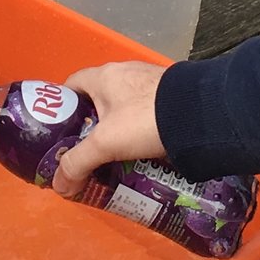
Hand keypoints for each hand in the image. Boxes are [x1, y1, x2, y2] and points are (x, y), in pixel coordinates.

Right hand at [50, 61, 168, 197]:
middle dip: (92, 126)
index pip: (71, 85)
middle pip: (97, 100)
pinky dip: (141, 130)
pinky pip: (146, 113)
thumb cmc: (144, 119)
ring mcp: (150, 83)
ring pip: (124, 108)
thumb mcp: (105, 143)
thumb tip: (59, 186)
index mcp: (103, 76)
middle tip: (89, 152)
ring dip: (118, 130)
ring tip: (115, 157)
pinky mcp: (170, 95)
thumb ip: (78, 163)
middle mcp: (125, 73)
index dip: (62, 108)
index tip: (61, 133)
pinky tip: (143, 151)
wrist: (200, 114)